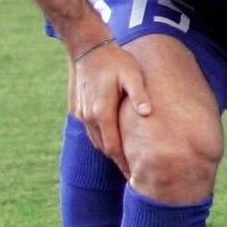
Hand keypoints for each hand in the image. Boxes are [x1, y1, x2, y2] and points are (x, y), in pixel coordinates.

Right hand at [69, 38, 147, 170]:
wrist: (87, 49)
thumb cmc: (115, 61)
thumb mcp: (132, 75)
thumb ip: (139, 95)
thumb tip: (147, 113)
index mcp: (102, 112)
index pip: (113, 147)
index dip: (123, 163)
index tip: (134, 177)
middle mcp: (89, 117)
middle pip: (104, 147)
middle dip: (118, 162)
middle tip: (133, 176)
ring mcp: (82, 114)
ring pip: (96, 140)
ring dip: (109, 151)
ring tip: (125, 163)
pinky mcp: (78, 109)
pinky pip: (91, 130)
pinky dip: (102, 139)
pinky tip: (113, 142)